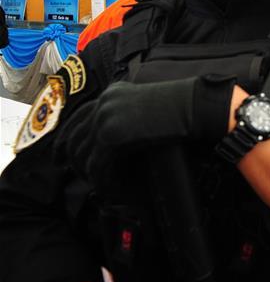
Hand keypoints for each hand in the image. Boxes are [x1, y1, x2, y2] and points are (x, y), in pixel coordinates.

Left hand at [55, 78, 232, 184]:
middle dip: (73, 159)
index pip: (78, 117)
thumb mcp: (148, 100)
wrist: (195, 106)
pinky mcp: (114, 137)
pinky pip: (100, 165)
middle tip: (78, 175)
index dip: (67, 138)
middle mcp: (104, 103)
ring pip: (84, 155)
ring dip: (91, 174)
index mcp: (111, 93)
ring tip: (102, 185)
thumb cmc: (182, 104)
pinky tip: (113, 188)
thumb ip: (129, 110)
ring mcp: (106, 119)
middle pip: (74, 137)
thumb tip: (120, 131)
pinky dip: (104, 180)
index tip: (62, 154)